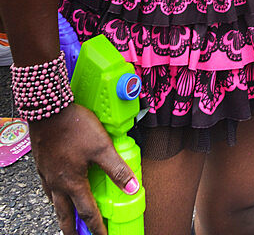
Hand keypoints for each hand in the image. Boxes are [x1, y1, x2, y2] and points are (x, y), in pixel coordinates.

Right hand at [29, 102, 139, 234]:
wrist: (48, 109)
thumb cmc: (74, 126)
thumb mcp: (101, 147)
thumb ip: (117, 168)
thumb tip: (132, 188)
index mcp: (73, 183)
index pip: (87, 213)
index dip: (97, 228)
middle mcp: (58, 183)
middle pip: (65, 215)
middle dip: (72, 230)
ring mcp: (48, 174)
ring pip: (54, 202)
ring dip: (62, 213)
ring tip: (67, 219)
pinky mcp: (42, 163)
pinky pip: (48, 187)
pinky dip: (54, 195)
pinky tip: (57, 189)